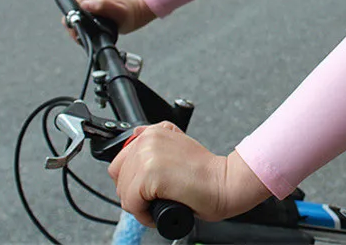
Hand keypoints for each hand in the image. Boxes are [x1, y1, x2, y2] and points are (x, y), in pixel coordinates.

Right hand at [63, 0, 155, 40]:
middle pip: (70, 12)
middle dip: (77, 25)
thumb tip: (86, 5)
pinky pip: (77, 13)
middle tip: (91, 32)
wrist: (134, 11)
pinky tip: (92, 25)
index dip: (75, 24)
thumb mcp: (119, 12)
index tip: (83, 33)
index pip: (71, 9)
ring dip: (80, 24)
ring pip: (72, 14)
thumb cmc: (128, 13)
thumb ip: (103, 6)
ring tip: (93, 29)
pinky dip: (82, 21)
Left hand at [108, 121, 272, 226]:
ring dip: (140, 205)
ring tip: (162, 203)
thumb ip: (155, 145)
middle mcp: (147, 140)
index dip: (132, 179)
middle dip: (135, 193)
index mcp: (152, 131)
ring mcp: (147, 156)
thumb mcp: (178, 145)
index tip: (147, 188)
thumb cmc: (207, 172)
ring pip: (124, 192)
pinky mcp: (150, 174)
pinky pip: (132, 204)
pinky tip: (162, 208)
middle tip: (157, 198)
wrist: (226, 183)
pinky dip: (144, 214)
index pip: (121, 160)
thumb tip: (133, 149)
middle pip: (119, 177)